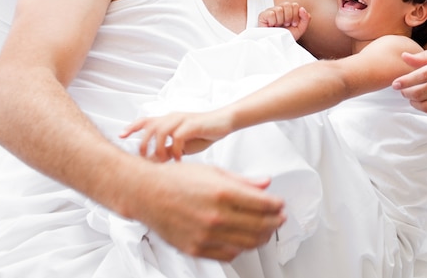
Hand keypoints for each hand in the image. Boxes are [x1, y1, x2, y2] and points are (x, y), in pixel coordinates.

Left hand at [120, 111, 231, 161]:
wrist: (224, 122)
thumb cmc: (204, 133)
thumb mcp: (183, 144)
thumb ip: (169, 150)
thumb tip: (155, 161)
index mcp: (168, 120)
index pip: (145, 120)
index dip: (132, 127)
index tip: (121, 135)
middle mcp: (171, 117)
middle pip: (148, 127)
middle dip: (143, 144)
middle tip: (146, 159)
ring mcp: (180, 119)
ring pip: (160, 132)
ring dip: (158, 149)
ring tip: (163, 161)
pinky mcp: (191, 124)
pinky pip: (177, 138)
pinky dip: (175, 150)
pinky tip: (179, 160)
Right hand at [129, 160, 285, 260]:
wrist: (146, 193)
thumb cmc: (176, 179)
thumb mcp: (213, 171)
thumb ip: (243, 180)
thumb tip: (265, 182)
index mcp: (222, 192)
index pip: (263, 204)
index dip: (277, 205)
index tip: (280, 204)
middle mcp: (216, 215)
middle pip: (260, 225)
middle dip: (275, 222)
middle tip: (278, 218)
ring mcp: (206, 235)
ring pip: (248, 243)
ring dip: (262, 237)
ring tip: (265, 230)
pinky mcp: (196, 249)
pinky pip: (229, 254)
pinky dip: (241, 248)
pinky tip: (242, 239)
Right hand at [258, 2, 310, 40]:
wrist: (277, 46)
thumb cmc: (286, 37)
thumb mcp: (300, 29)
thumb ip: (305, 18)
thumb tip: (302, 9)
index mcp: (288, 10)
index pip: (294, 5)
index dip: (295, 16)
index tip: (293, 24)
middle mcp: (279, 9)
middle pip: (287, 5)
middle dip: (289, 18)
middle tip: (286, 25)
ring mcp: (271, 11)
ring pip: (279, 9)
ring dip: (280, 21)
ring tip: (278, 26)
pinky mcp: (263, 15)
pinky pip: (271, 14)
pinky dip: (273, 22)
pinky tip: (272, 26)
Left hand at [391, 43, 426, 119]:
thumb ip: (422, 56)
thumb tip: (404, 57)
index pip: (422, 75)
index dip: (406, 81)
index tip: (395, 84)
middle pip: (423, 93)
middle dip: (407, 93)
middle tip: (403, 90)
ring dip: (416, 104)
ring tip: (412, 98)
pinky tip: (426, 105)